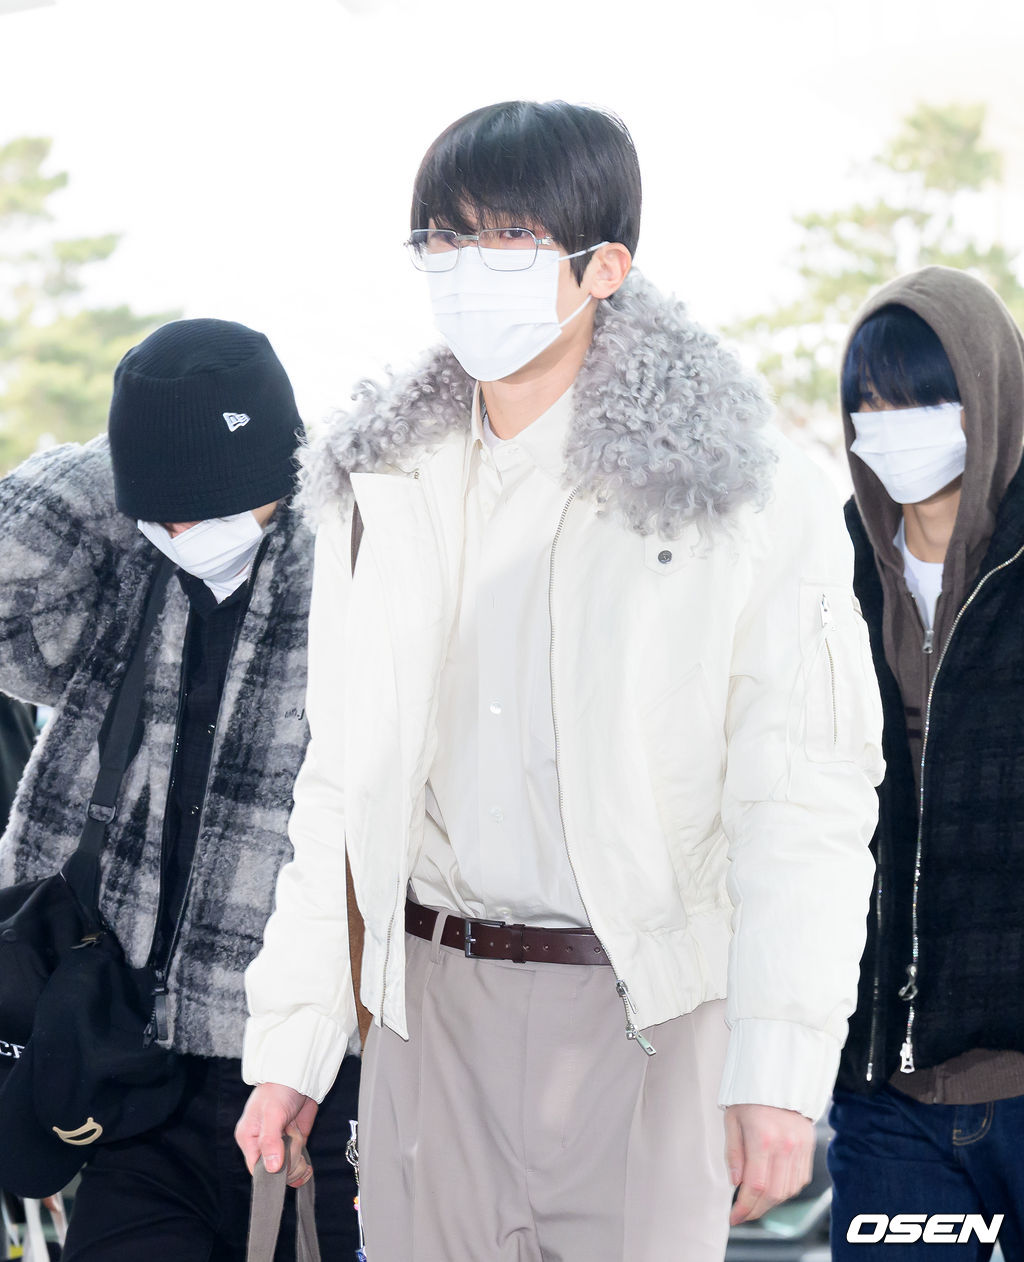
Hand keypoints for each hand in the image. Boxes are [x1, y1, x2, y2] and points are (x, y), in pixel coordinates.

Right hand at [235, 1082, 318, 1187]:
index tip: (284, 1162)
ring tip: (296, 1133)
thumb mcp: (272, 1113)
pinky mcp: (294, 1144)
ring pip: (288, 1170)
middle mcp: (262, 1145)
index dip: (271, 1172)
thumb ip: (270, 1141)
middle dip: (288, 1161)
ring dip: (298, 1158)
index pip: (256, 1170)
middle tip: (291, 1136)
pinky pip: (298, 1165)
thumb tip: (271, 1168)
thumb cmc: (279, 1090)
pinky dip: (304, 1168)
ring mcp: (280, 1146)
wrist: (298, 1075)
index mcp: (249, 1139)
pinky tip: (308, 1168)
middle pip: (274, 1172)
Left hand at [724, 1103, 813, 1224]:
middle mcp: (786, 1145)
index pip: (756, 1185)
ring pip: (788, 1191)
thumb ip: (734, 1153)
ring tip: (755, 1202)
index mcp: (763, 1137)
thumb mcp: (732, 1119)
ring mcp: (801, 1147)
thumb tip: (736, 1183)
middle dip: (756, 1210)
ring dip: (771, 1204)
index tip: (734, 1216)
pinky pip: (800, 1181)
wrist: (778, 1078)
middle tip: (742, 1214)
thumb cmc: (750, 1096)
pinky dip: (786, 1191)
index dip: (745, 1207)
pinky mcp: (809, 1147)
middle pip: (774, 1194)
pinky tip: (772, 1189)